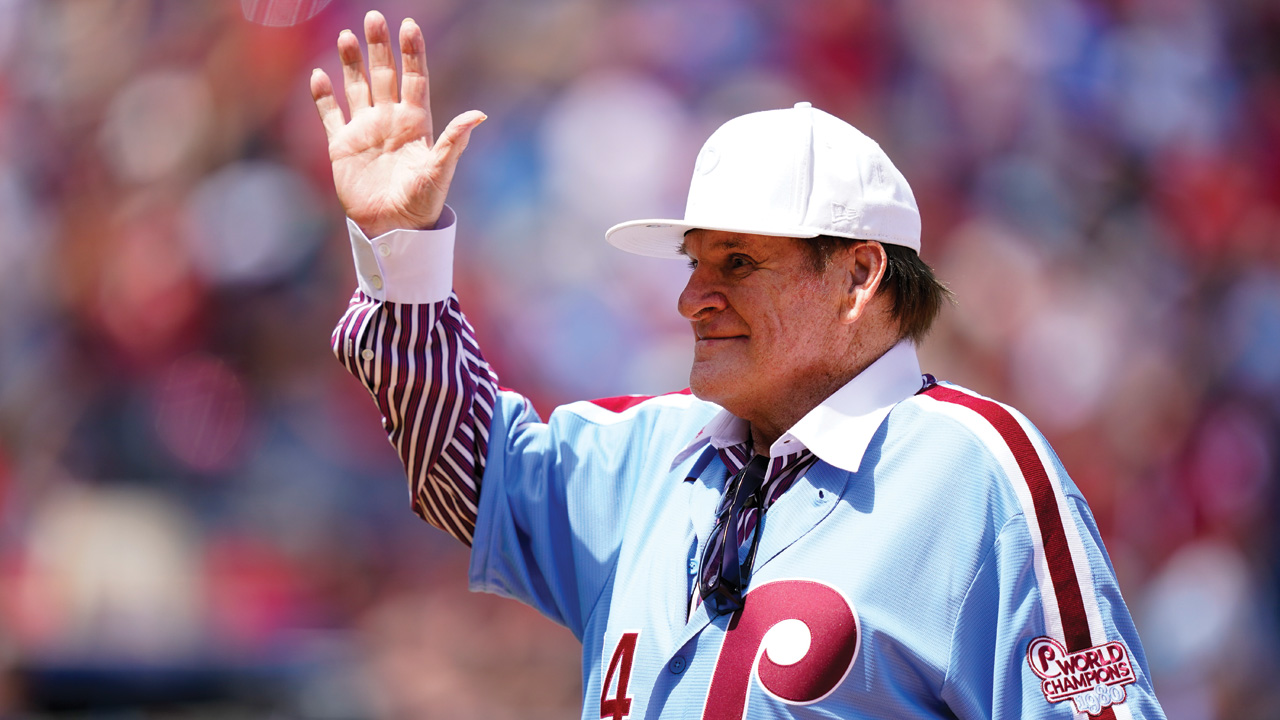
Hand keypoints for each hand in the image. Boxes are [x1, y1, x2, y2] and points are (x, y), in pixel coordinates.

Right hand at [310, 11, 484, 237]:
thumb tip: (478, 115)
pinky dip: (324, 97)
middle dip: (379, 47)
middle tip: (374, 17)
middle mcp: (390, 120)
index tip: (409, 25)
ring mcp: (366, 131)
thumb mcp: (440, 171)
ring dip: (351, 63)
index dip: (412, 53)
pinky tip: (319, 75)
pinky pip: (331, 115)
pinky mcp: (342, 146)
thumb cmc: (422, 203)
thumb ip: (454, 141)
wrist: (393, 228)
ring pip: (357, 88)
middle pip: (385, 75)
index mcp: (415, 123)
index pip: (414, 79)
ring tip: (347, 36)